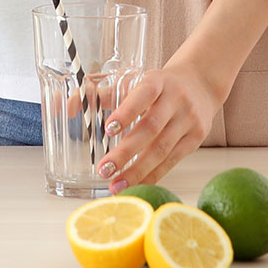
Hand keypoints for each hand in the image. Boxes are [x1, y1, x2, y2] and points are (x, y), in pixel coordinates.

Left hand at [96, 61, 221, 190]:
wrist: (201, 83)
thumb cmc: (159, 86)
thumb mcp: (136, 82)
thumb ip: (103, 95)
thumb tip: (67, 107)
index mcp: (157, 81)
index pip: (143, 95)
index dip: (126, 112)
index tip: (107, 128)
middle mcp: (175, 99)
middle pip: (150, 128)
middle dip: (126, 152)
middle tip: (103, 170)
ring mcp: (188, 119)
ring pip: (162, 149)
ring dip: (137, 171)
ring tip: (115, 186)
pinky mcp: (196, 137)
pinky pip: (172, 160)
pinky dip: (153, 175)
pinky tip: (137, 186)